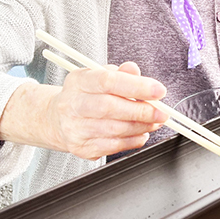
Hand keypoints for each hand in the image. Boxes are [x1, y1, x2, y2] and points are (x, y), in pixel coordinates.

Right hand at [0, 61, 168, 159]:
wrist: (57, 119)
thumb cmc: (86, 95)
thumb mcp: (99, 76)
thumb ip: (120, 73)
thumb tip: (134, 70)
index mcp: (78, 81)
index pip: (108, 81)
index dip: (137, 86)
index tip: (158, 91)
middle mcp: (72, 105)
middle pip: (109, 108)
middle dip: (142, 111)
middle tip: (162, 112)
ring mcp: (74, 129)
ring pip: (114, 130)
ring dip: (141, 127)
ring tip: (154, 122)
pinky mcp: (81, 148)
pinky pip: (113, 146)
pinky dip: (133, 140)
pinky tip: (141, 133)